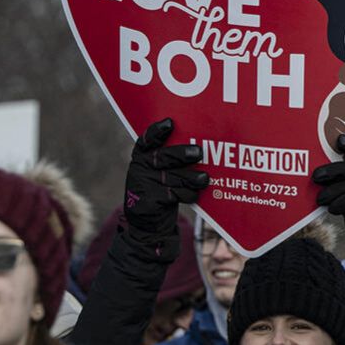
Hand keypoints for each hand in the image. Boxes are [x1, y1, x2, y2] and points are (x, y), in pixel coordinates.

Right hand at [124, 118, 207, 240]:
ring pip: (172, 178)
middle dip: (182, 154)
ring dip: (191, 178)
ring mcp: (144, 185)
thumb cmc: (160, 187)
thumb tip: (201, 144)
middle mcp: (141, 167)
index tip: (170, 123)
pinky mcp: (150, 201)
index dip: (157, 131)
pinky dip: (188, 194)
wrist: (148, 220)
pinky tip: (195, 193)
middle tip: (199, 152)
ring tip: (204, 178)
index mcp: (142, 155)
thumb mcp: (160, 170)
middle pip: (163, 157)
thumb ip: (172, 158)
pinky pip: (174, 195)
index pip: (147, 139)